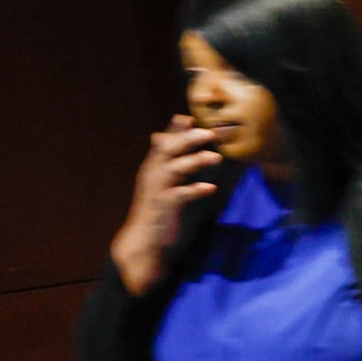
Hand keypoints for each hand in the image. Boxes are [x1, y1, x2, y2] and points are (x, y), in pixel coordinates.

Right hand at [110, 118, 222, 292]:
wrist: (146, 244)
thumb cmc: (158, 213)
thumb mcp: (163, 186)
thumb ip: (169, 166)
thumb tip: (169, 146)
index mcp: (153, 169)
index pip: (163, 144)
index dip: (174, 129)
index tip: (188, 116)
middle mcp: (153, 176)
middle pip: (168, 150)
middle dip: (187, 139)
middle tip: (209, 133)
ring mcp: (157, 191)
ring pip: (173, 169)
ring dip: (195, 161)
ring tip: (216, 158)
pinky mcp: (164, 208)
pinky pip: (179, 195)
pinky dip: (195, 190)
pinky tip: (211, 188)